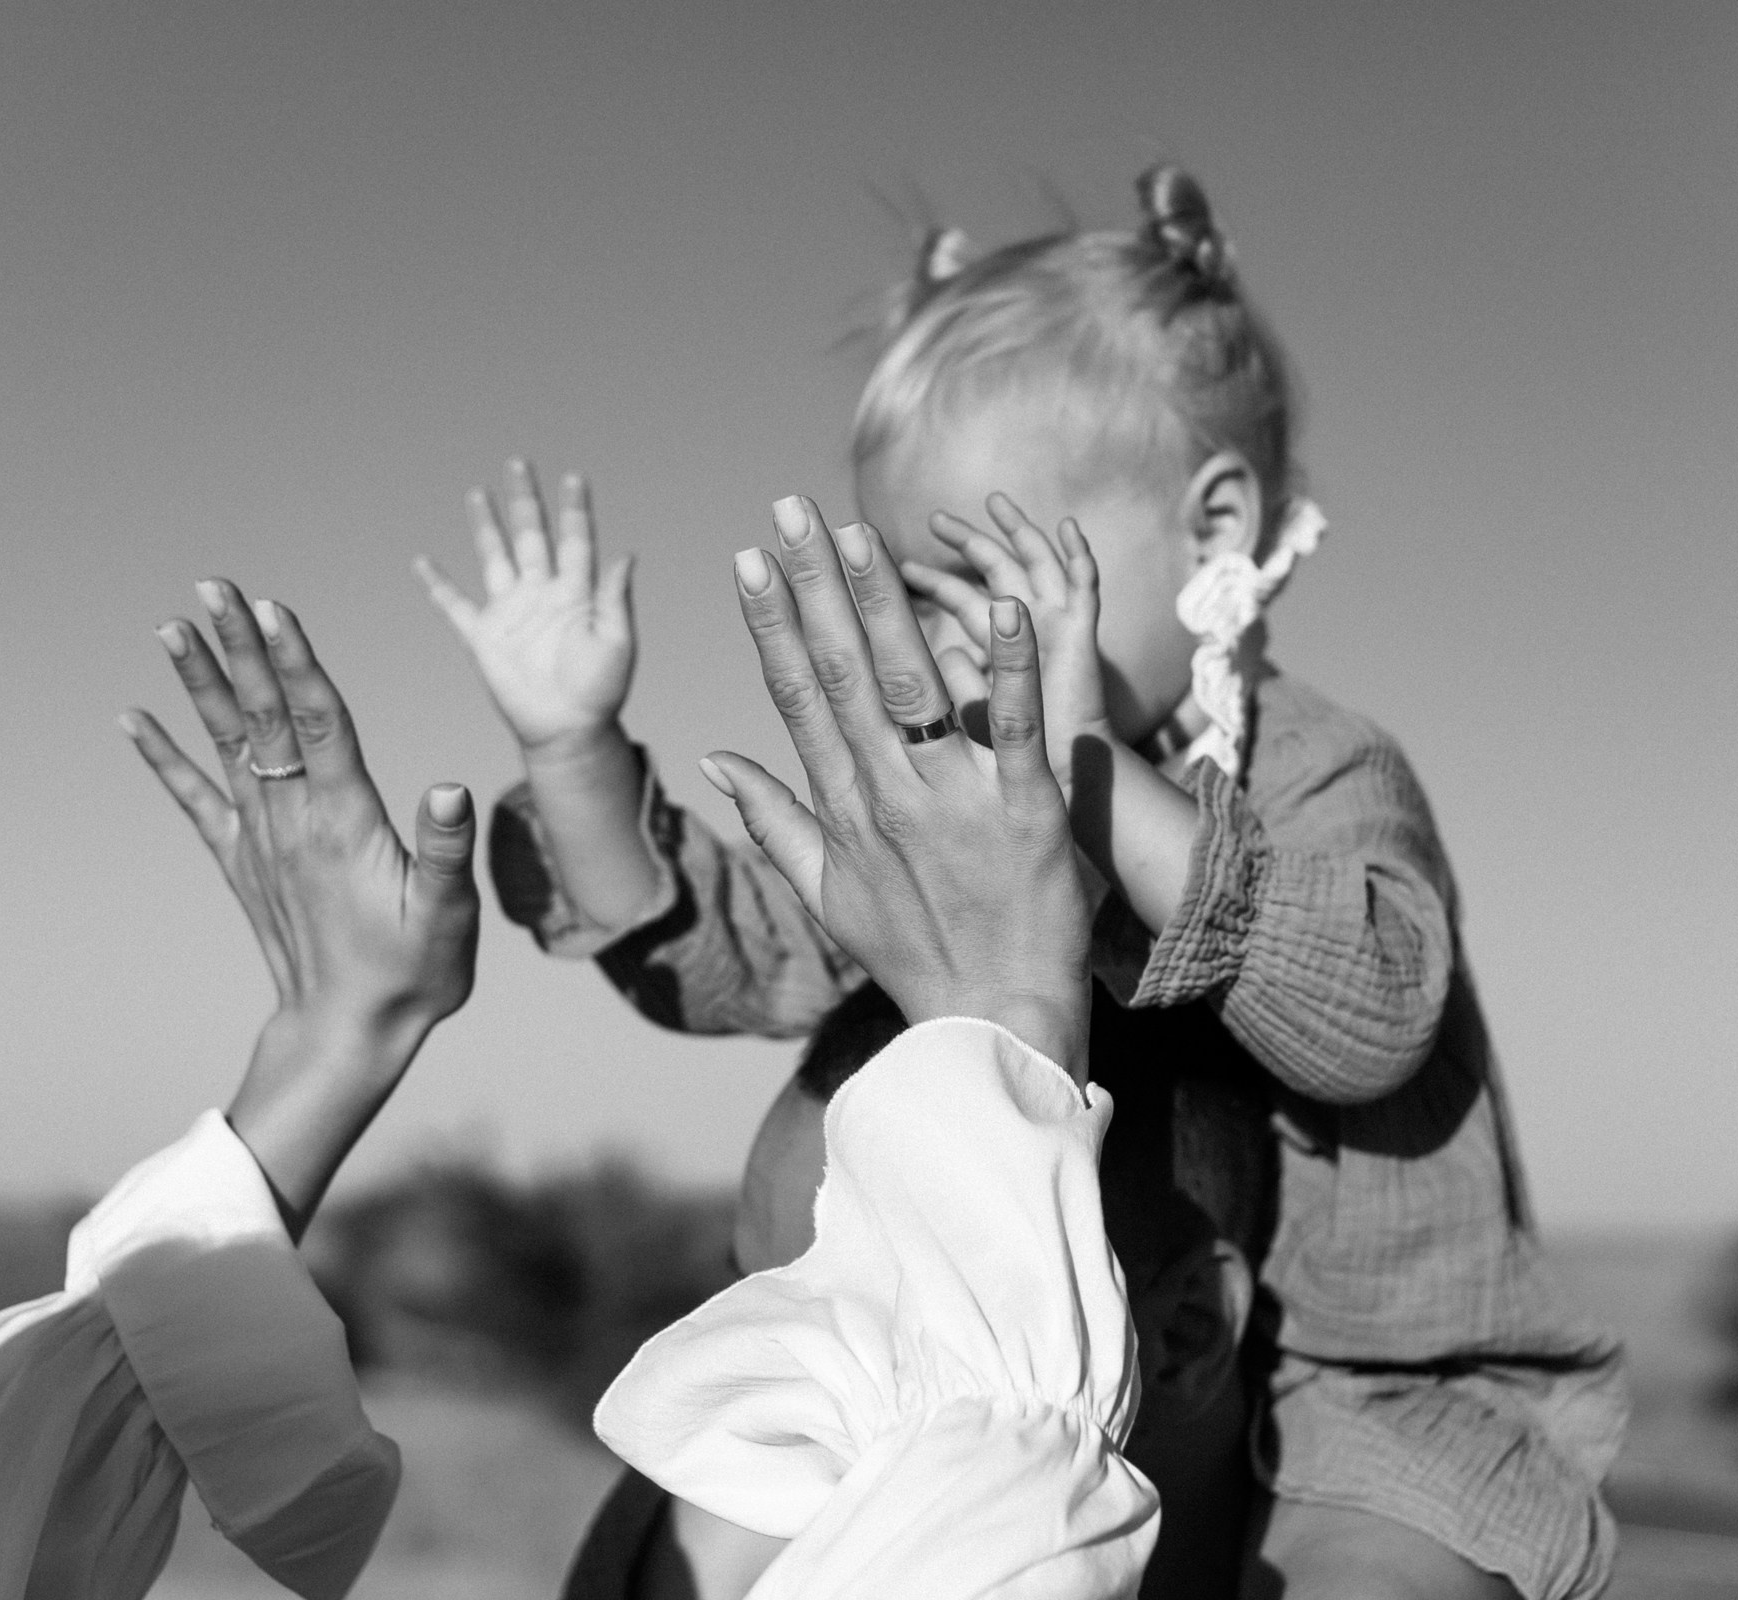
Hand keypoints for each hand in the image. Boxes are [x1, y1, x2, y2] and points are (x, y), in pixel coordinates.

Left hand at [123, 579, 480, 1227]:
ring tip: (173, 625)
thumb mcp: (448, 916)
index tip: (270, 607)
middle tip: (213, 586)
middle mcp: (292, 820)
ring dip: (202, 681)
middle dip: (240, 647)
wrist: (349, 1034)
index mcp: (344, 821)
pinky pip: (196, 799)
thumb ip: (446, 851)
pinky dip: (163, 757)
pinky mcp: (243, 861)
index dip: (295, 662)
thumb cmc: (413, 974)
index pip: (317, 723)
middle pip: (265, 715)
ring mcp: (261, 839)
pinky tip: (133, 718)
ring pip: (228, 743)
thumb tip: (448, 788)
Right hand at [417, 459, 635, 757]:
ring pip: (495, 557)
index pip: (575, 540)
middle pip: (531, 535)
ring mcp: (511, 612)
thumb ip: (616, 598)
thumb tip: (626, 554)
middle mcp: (542, 594)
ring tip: (477, 492)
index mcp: (577, 593)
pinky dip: (437, 584)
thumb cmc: (600, 690)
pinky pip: (454, 605)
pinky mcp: (483, 637)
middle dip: (524, 500)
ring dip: (485, 525)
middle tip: (518, 462)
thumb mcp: (616, 642)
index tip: (574, 477)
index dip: (575, 509)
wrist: (568, 730)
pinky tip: (422, 561)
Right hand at [702, 496, 1090, 1079]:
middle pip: (843, 672)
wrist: (990, 1021)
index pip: (797, 694)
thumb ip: (770, 817)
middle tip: (790, 511)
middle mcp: (887, 794)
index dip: (771, 622)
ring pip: (914, 686)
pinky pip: (1015, 727)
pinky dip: (1008, 667)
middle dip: (814, 584)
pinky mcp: (1025, 812)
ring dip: (886, 606)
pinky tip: (1000, 606)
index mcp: (841, 806)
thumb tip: (711, 757)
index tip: (748, 558)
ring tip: (861, 536)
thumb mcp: (823, 892)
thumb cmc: (911, 955)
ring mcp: (955, 800)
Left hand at [901, 495, 1110, 791]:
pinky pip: (1085, 591)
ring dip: (1017, 533)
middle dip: (969, 542)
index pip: (956, 604)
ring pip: (1035, 569)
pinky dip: (1080, 559)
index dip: (929, 582)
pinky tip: (1068, 528)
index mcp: (990, 657)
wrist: (1053, 803)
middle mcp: (1024, 639)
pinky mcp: (1083, 643)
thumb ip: (946, 688)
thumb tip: (926, 658)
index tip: (894, 563)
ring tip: (995, 501)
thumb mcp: (956, 729)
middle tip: (935, 518)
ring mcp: (1056, 635)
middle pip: (993, 574)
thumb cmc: (1001, 784)